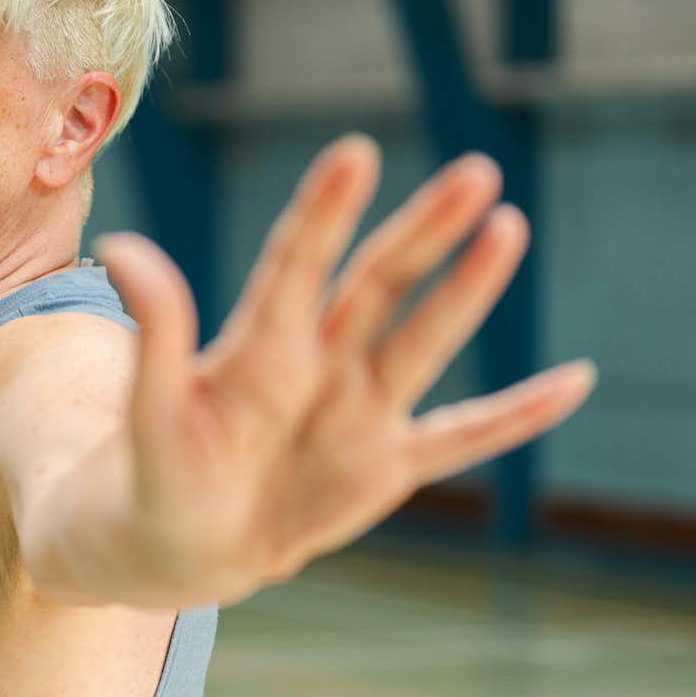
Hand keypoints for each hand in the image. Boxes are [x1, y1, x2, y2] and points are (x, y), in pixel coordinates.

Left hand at [94, 136, 594, 598]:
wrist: (178, 544)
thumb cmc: (156, 472)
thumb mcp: (151, 412)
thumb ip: (156, 335)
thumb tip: (118, 248)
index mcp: (260, 343)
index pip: (299, 264)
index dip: (324, 213)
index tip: (356, 152)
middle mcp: (320, 361)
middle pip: (380, 282)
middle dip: (425, 229)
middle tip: (475, 171)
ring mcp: (360, 409)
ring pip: (425, 339)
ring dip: (468, 288)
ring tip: (509, 225)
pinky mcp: (389, 463)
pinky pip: (466, 435)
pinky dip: (519, 415)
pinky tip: (576, 381)